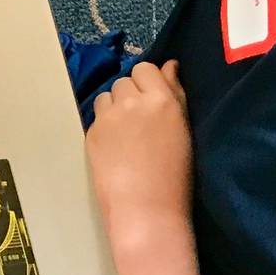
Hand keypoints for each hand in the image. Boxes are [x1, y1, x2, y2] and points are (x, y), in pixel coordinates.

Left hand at [87, 61, 193, 229]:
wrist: (146, 209)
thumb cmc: (175, 176)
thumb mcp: (184, 130)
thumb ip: (176, 93)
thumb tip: (169, 65)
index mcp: (162, 100)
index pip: (145, 68)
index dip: (148, 82)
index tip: (153, 101)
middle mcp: (132, 101)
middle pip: (124, 81)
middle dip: (131, 95)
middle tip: (141, 121)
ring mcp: (108, 116)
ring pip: (107, 95)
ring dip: (115, 106)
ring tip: (126, 132)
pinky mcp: (92, 132)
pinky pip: (97, 116)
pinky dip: (105, 124)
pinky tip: (116, 145)